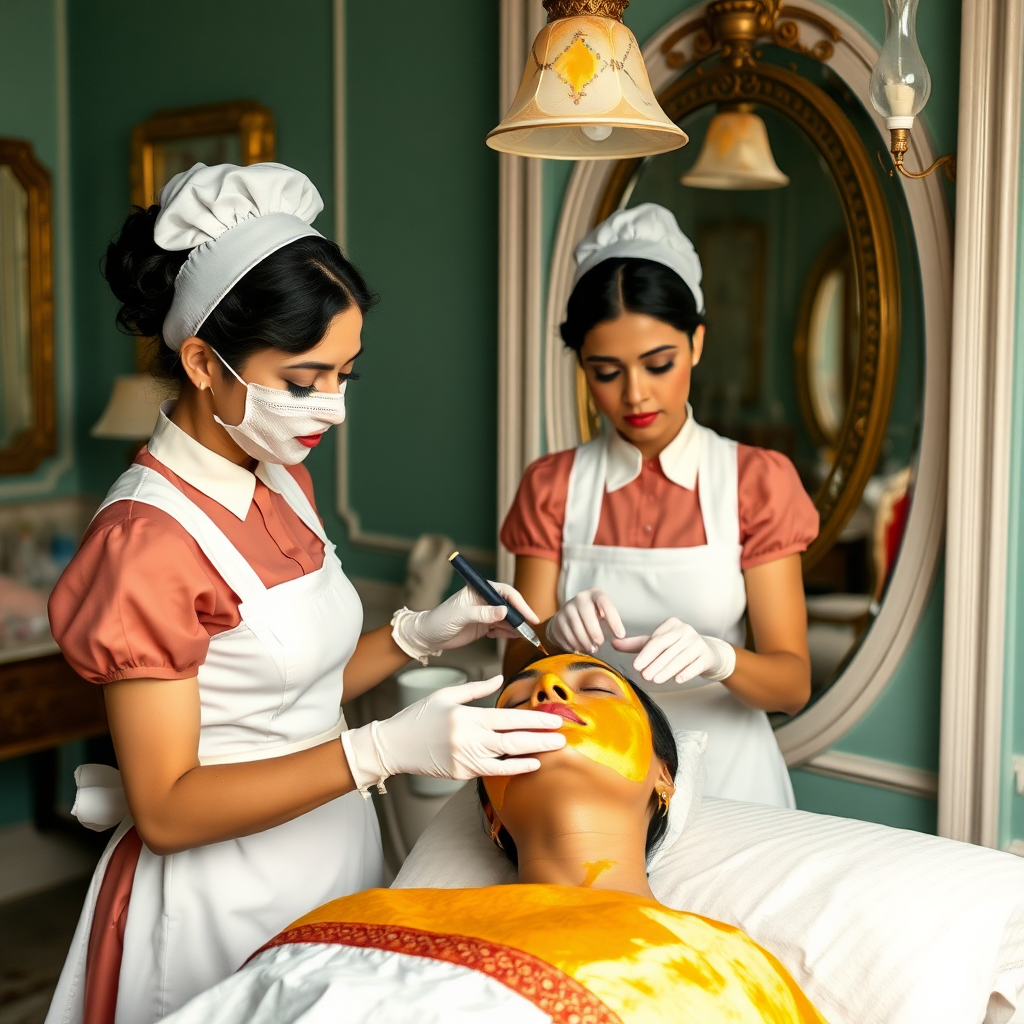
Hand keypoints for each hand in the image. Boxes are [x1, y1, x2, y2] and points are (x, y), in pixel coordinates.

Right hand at [341, 676, 565, 791]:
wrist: (394, 745)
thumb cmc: (418, 717)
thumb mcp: (446, 695)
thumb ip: (475, 689)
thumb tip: (498, 679)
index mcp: (468, 716)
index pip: (509, 718)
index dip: (535, 718)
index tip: (555, 718)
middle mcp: (470, 738)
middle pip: (514, 738)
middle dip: (542, 736)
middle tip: (564, 734)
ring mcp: (466, 758)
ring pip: (508, 755)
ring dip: (534, 751)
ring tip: (555, 748)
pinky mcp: (462, 773)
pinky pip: (494, 771)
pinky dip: (515, 768)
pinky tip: (532, 764)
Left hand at [391, 583, 539, 660]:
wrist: (428, 636)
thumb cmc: (439, 619)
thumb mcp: (460, 615)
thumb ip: (482, 613)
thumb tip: (504, 611)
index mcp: (479, 590)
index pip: (505, 592)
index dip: (519, 603)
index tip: (529, 615)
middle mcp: (484, 600)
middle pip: (509, 606)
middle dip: (520, 616)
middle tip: (530, 628)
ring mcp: (485, 614)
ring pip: (507, 619)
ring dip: (516, 627)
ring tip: (526, 635)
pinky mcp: (484, 627)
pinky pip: (501, 629)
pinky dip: (509, 633)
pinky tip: (515, 637)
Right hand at [547, 588, 625, 653]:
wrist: (568, 616)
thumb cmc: (592, 616)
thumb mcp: (602, 613)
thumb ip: (611, 622)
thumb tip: (621, 639)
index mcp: (594, 594)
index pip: (604, 603)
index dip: (613, 619)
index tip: (620, 635)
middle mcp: (580, 598)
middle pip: (588, 615)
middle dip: (595, 632)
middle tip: (600, 643)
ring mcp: (567, 608)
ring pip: (576, 628)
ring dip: (586, 642)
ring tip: (592, 648)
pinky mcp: (558, 620)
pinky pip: (568, 636)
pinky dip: (576, 645)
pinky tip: (581, 647)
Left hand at [612, 618, 735, 684]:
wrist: (707, 653)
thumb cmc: (677, 647)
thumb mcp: (657, 644)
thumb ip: (636, 645)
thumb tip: (613, 643)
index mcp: (672, 625)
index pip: (657, 640)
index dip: (646, 654)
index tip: (636, 666)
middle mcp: (686, 630)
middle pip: (667, 649)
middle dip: (654, 664)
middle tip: (644, 676)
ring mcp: (698, 642)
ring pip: (680, 658)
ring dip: (667, 670)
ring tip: (655, 680)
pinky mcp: (707, 655)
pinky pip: (696, 664)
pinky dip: (686, 672)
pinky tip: (677, 679)